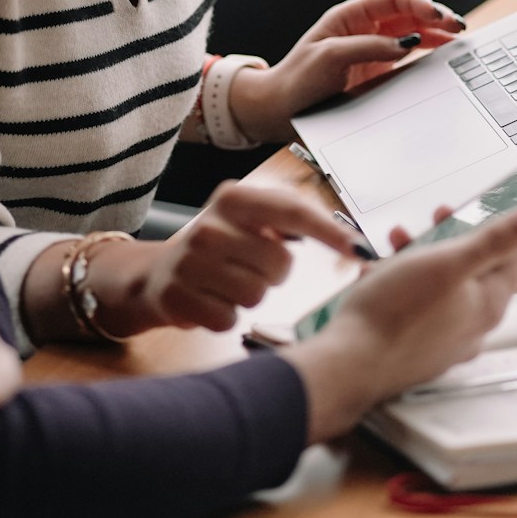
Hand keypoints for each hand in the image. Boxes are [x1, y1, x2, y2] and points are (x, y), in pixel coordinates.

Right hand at [94, 183, 365, 335]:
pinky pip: (229, 320)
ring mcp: (189, 261)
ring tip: (227, 284)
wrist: (157, 275)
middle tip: (250, 268)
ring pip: (256, 295)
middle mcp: (209, 225)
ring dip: (250, 297)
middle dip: (274, 274)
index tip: (360, 249)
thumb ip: (292, 221)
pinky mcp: (176, 296)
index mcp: (233, 197)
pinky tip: (211, 302)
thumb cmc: (220, 248)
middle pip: (279, 264)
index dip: (329, 231)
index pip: (292, 211)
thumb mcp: (248, 220)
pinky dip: (226, 317)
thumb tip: (353, 242)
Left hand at [227, 0, 465, 141]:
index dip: (418, 1)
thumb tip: (406, 44)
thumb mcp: (328, 57)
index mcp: (351, 17)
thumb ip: (367, 47)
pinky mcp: (377, 75)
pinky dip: (429, 57)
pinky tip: (444, 59)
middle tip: (459, 28)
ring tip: (460, 41)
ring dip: (437, 36)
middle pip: (409, 15)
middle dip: (436, 17)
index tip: (437, 14)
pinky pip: (409, 61)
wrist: (279, 113)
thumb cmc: (297, 80)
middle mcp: (365, 30)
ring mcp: (373, 53)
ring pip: (414, 36)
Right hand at [283, 204, 516, 441]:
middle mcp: (471, 326)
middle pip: (474, 270)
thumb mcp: (448, 262)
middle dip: (452, 237)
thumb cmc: (396, 313)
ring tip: (397, 242)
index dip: (501, 226)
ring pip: (441, 286)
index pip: (515, 259)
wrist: (351, 363)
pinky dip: (400, 284)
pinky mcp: (415, 347)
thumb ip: (496, 239)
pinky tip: (378, 275)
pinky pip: (416, 306)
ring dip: (421, 256)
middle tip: (435, 219)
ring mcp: (443, 340)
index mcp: (488, 304)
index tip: (483, 206)